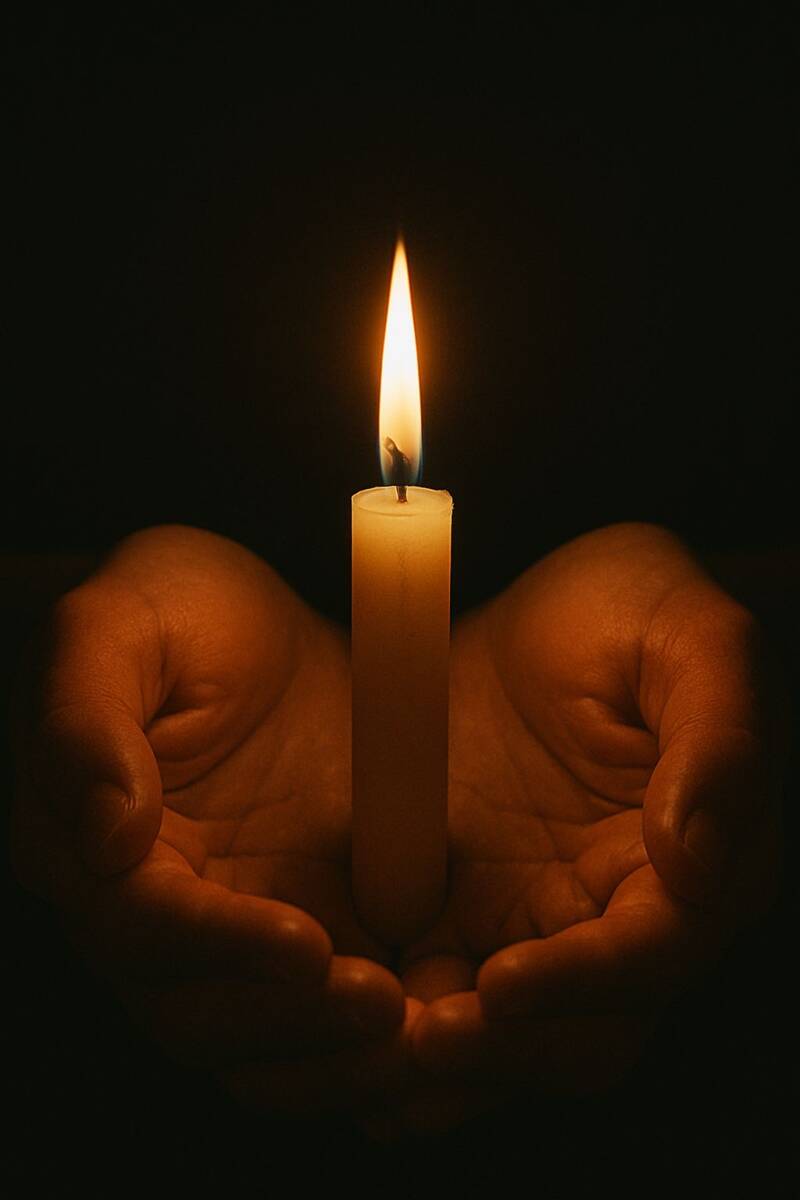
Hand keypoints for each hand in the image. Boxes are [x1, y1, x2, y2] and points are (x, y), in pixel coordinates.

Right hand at [13, 525, 410, 1116]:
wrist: (259, 620)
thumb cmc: (176, 608)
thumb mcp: (120, 621)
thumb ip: (87, 717)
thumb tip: (106, 837)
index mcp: (91, 842)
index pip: (139, 927)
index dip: (219, 946)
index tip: (307, 947)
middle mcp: (151, 908)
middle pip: (195, 1011)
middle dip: (287, 1021)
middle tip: (385, 1009)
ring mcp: (227, 928)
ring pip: (256, 1041)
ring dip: (333, 1053)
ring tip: (420, 1031)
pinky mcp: (297, 928)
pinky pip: (319, 1017)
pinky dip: (367, 1044)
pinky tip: (436, 1025)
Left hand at [389, 522, 780, 1132]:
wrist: (517, 599)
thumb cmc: (621, 607)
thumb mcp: (684, 633)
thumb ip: (717, 736)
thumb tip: (697, 859)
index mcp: (692, 860)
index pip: (655, 954)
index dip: (586, 982)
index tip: (502, 986)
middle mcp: (622, 914)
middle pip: (585, 1031)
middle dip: (508, 1052)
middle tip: (418, 1044)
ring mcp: (542, 925)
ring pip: (512, 1041)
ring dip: (448, 1065)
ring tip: (370, 1049)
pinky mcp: (468, 919)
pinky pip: (439, 1001)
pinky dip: (395, 1032)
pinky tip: (335, 1025)